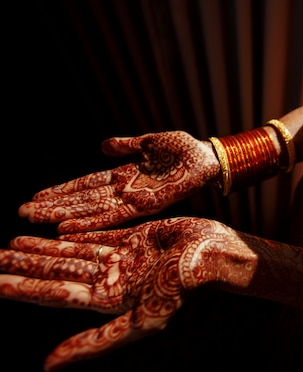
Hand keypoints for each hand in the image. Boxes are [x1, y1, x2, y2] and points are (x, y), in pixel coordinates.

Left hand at [0, 217, 232, 371]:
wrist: (210, 255)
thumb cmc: (179, 288)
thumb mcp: (138, 323)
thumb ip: (94, 343)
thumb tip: (48, 365)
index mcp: (108, 302)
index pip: (56, 294)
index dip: (23, 288)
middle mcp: (111, 281)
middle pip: (59, 271)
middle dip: (25, 265)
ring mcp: (122, 259)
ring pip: (74, 253)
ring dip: (44, 249)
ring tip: (11, 243)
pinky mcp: (134, 239)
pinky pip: (97, 236)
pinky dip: (73, 234)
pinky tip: (52, 231)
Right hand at [18, 131, 219, 232]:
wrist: (209, 157)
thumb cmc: (185, 150)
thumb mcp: (151, 142)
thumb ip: (126, 146)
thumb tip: (102, 145)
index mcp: (126, 175)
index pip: (88, 185)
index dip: (63, 191)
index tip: (37, 196)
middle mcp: (126, 191)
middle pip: (84, 200)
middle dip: (55, 206)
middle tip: (23, 213)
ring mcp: (135, 199)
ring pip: (93, 210)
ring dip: (65, 216)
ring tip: (36, 221)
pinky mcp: (147, 205)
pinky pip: (115, 216)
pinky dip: (91, 223)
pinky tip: (69, 228)